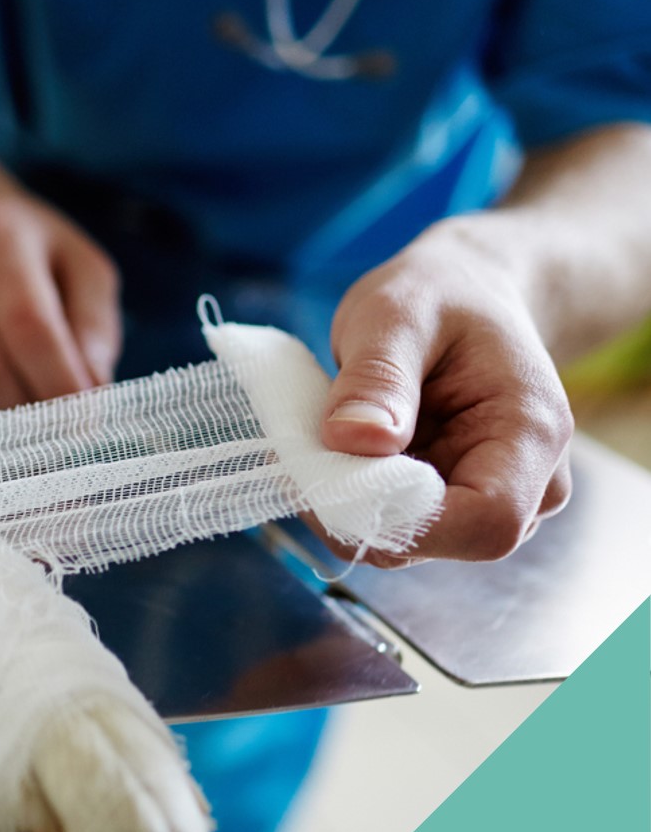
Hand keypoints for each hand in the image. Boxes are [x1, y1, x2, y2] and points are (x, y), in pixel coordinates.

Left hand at [318, 220, 573, 563]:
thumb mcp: (397, 313)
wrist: (464, 291)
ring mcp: (490, 498)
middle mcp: (527, 482)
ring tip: (317, 441)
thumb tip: (353, 440)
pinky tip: (328, 453)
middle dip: (359, 510)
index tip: (328, 479)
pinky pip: (392, 523)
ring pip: (408, 541)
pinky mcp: (450, 503)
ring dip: (348, 503)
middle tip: (299, 453)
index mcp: (532, 433)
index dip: (405, 520)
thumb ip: (379, 376)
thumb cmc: (440, 295)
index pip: (487, 522)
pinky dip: (349, 497)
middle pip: (441, 540)